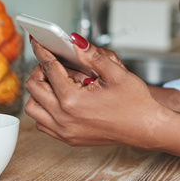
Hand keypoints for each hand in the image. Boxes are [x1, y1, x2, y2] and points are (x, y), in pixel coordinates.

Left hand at [23, 35, 168, 148]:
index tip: (39, 43)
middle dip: (40, 70)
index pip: (49, 69)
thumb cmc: (135, 103)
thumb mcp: (116, 73)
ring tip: (55, 82)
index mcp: (73, 100)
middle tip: (52, 62)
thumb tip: (75, 42)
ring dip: (39, 92)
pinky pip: (43, 124)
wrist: (146, 128)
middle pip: (34, 88)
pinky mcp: (69, 138)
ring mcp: (65, 131)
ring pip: (33, 109)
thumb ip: (93, 56)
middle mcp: (64, 118)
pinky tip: (59, 100)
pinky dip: (44, 110)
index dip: (43, 51)